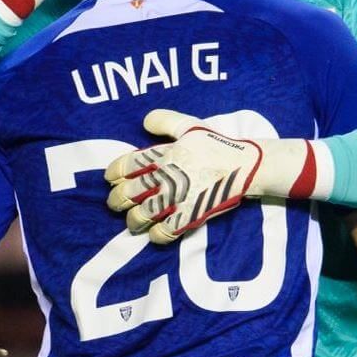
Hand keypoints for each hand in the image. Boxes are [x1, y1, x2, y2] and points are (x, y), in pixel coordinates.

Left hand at [105, 110, 325, 243]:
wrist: (246, 165)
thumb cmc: (217, 144)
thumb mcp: (190, 125)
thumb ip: (165, 121)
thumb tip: (144, 122)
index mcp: (163, 154)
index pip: (126, 165)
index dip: (113, 173)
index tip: (110, 179)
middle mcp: (166, 177)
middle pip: (129, 193)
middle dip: (116, 201)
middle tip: (114, 204)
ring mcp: (177, 198)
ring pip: (142, 215)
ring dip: (133, 221)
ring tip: (132, 222)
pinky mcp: (191, 216)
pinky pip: (166, 232)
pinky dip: (157, 236)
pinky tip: (155, 235)